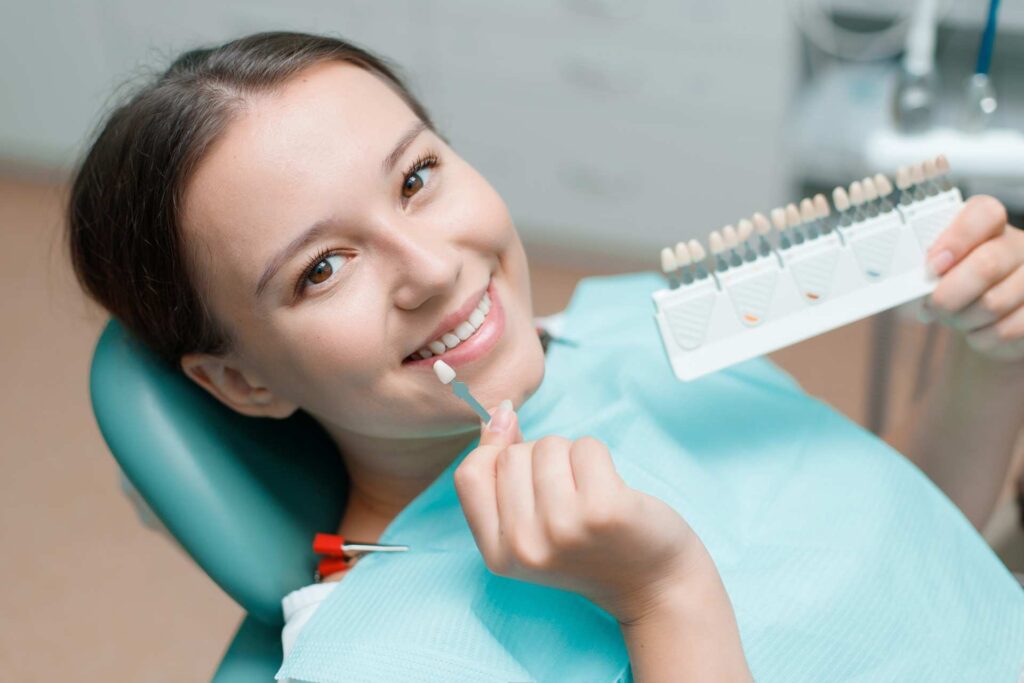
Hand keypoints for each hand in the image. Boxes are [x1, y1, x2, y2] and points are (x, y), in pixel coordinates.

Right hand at [453, 400, 708, 624]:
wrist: (651, 584)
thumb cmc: (590, 547)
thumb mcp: (531, 529)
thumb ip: (503, 478)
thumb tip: (498, 414)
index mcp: (499, 555)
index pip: (470, 475)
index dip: (491, 447)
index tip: (514, 440)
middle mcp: (525, 545)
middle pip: (511, 455)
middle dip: (539, 457)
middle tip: (567, 492)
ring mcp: (563, 527)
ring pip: (549, 446)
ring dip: (571, 455)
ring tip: (589, 491)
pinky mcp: (603, 509)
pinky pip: (586, 447)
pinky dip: (600, 456)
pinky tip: (612, 489)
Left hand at [921, 195, 1023, 361]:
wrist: (980, 311)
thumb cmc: (951, 283)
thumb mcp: (937, 267)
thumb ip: (928, 267)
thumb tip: (916, 283)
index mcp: (992, 225)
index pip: (984, 213)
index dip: (956, 240)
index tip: (932, 266)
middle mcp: (1020, 246)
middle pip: (986, 265)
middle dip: (949, 295)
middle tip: (933, 306)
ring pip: (994, 303)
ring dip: (962, 320)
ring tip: (953, 319)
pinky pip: (1007, 330)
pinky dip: (980, 338)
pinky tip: (974, 332)